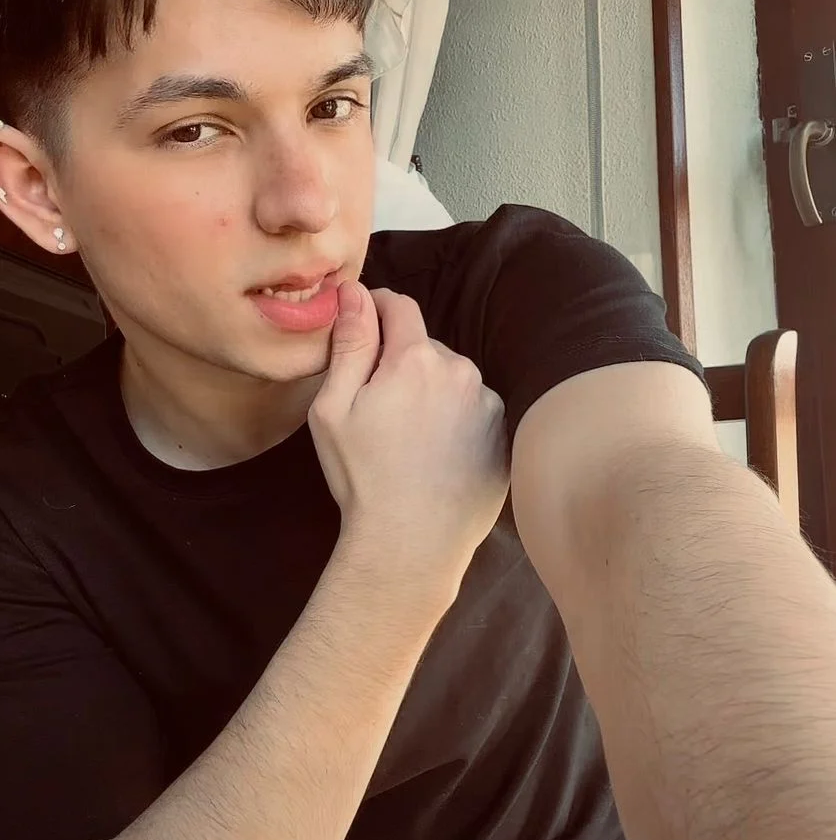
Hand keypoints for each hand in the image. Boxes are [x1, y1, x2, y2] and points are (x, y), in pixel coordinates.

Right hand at [309, 282, 508, 612]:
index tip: (364, 328)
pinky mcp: (504, 437)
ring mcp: (489, 405)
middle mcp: (462, 372)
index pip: (399, 306)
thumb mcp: (334, 409)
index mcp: (416, 359)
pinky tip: (435, 457)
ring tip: (409, 441)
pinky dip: (456, 424)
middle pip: (425, 347)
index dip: (377, 310)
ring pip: (452, 380)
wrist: (410, 546)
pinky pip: (474, 413)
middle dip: (402, 364)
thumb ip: (350, 343)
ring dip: (432, 394)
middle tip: (378, 409)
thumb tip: (356, 293)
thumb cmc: (363, 479)